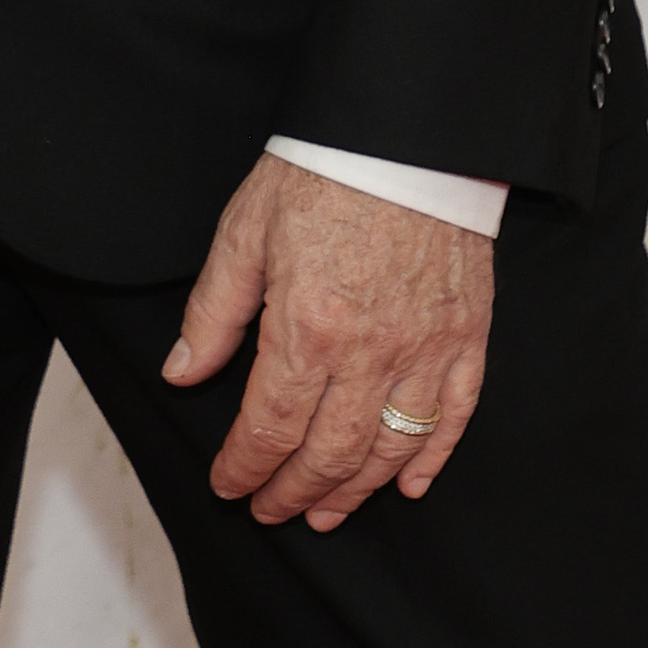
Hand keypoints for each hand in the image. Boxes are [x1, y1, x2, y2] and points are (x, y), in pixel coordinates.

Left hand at [164, 155, 490, 531]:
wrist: (403, 135)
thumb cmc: (319, 174)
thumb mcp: (243, 233)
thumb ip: (213, 313)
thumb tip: (181, 373)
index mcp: (307, 328)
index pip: (268, 426)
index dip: (243, 466)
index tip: (227, 484)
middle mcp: (369, 354)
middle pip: (329, 453)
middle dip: (294, 491)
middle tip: (272, 510)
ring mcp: (425, 350)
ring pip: (389, 449)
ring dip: (355, 490)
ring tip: (327, 512)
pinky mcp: (466, 338)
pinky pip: (453, 418)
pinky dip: (429, 460)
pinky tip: (406, 484)